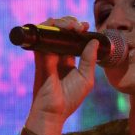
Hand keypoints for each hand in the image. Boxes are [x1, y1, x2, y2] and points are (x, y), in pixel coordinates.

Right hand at [24, 15, 98, 134]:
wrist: (53, 112)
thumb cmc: (70, 99)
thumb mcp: (86, 79)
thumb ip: (89, 60)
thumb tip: (94, 41)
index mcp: (69, 61)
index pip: (72, 39)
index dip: (79, 30)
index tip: (87, 27)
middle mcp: (57, 55)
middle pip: (61, 31)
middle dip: (70, 22)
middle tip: (81, 26)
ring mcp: (48, 55)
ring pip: (51, 30)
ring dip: (61, 22)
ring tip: (72, 25)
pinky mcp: (40, 57)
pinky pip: (41, 37)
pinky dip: (48, 28)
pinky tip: (59, 26)